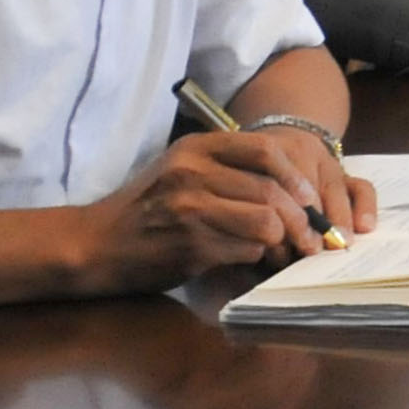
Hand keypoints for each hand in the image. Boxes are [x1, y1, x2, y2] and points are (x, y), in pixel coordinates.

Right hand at [96, 126, 360, 289]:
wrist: (95, 244)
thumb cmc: (145, 209)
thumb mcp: (180, 171)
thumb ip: (227, 171)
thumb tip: (292, 193)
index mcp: (196, 147)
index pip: (266, 150)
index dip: (297, 176)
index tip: (310, 198)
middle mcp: (194, 171)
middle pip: (272, 190)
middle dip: (302, 218)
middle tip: (313, 237)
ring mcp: (191, 207)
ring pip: (266, 221)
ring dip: (284, 241)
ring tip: (285, 252)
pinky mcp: (191, 244)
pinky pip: (247, 249)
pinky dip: (259, 258)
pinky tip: (254, 262)